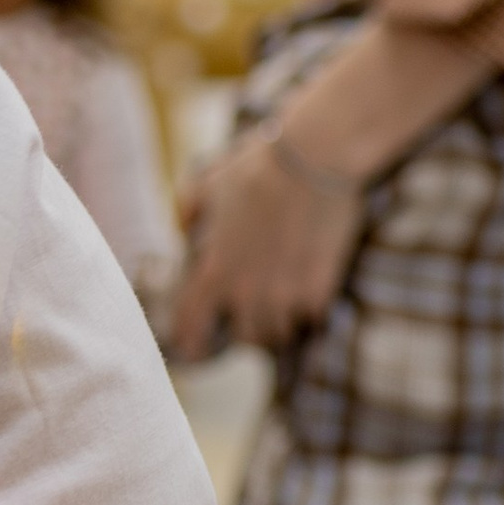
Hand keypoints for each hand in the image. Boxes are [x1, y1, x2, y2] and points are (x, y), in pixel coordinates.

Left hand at [169, 129, 361, 359]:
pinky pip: (310, 318)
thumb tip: (184, 229)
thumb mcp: (208, 182)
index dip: (190, 341)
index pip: (191, 324)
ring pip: (278, 334)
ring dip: (278, 324)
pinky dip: (309, 311)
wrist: (316, 156)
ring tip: (283, 308)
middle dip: (246, 330)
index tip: (194, 348)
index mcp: (214, 270)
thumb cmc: (259, 165)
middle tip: (253, 316)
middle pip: (243, 338)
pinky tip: (310, 292)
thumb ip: (189, 210)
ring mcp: (285, 295)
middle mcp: (246, 292)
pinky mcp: (319, 290)